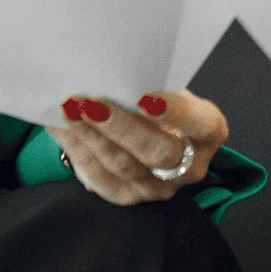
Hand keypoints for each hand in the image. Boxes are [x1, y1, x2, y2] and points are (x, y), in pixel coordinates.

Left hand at [50, 90, 229, 205]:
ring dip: (91, 136)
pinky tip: (61, 127)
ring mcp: (159, 187)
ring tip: (68, 110)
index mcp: (208, 132)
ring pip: (123, 165)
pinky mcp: (129, 196)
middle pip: (156, 151)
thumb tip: (116, 75)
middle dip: (118, 125)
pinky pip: (99, 177)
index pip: (197, 123)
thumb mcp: (170, 91)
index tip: (142, 96)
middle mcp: (190, 166)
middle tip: (88, 102)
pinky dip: (77, 149)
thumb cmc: (161, 103)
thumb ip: (154, 87)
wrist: (152, 133)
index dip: (172, 111)